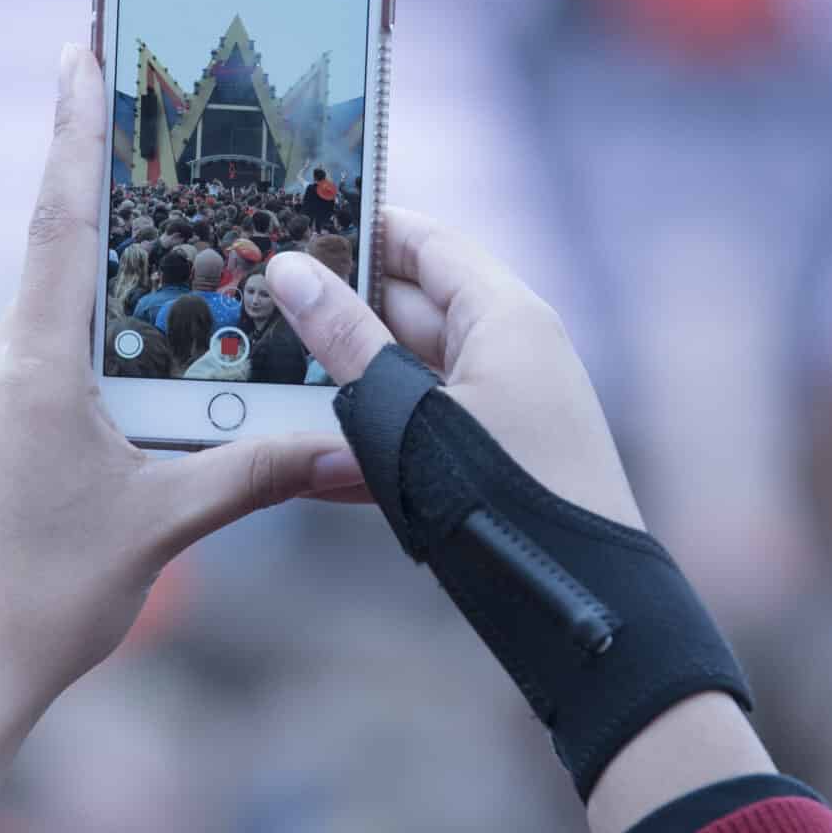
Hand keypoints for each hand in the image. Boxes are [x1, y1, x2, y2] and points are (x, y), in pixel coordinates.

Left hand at [0, 44, 358, 832]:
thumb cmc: (47, 602)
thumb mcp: (165, 526)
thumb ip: (252, 468)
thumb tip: (341, 440)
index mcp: (34, 368)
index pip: (60, 222)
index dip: (74, 131)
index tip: (77, 48)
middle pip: (63, 261)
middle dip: (112, 198)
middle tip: (150, 122)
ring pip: (56, 322)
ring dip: (111, 290)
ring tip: (172, 257)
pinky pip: (44, 370)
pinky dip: (93, 352)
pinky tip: (137, 375)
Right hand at [266, 212, 770, 832]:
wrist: (578, 613)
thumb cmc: (502, 498)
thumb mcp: (410, 414)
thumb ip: (346, 340)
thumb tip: (292, 268)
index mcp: (505, 316)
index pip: (427, 242)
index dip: (362, 226)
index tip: (290, 219)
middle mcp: (507, 352)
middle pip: (410, 306)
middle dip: (336, 306)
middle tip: (253, 299)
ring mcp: (498, 410)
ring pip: (403, 375)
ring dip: (339, 380)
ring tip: (255, 373)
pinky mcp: (485, 464)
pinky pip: (415, 432)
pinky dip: (366, 438)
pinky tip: (305, 458)